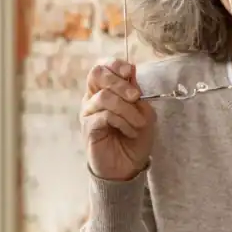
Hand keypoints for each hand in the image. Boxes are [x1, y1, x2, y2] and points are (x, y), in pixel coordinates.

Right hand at [80, 58, 155, 181]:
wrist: (128, 166)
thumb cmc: (135, 138)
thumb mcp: (143, 112)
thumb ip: (135, 91)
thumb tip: (131, 70)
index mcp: (105, 90)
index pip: (103, 67)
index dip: (115, 64)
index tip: (130, 72)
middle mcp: (93, 98)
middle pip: (97, 74)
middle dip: (119, 82)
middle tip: (136, 97)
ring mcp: (89, 113)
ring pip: (104, 97)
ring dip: (127, 109)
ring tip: (138, 123)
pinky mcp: (89, 128)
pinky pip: (104, 116)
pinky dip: (122, 122)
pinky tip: (130, 131)